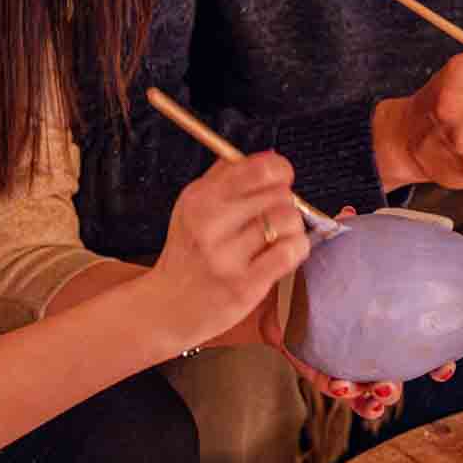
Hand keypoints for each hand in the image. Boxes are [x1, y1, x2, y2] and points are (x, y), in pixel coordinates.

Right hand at [148, 152, 309, 352]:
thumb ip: (227, 176)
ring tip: (277, 236)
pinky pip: (290, 252)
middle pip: (279, 194)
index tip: (281, 180)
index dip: (280, 171)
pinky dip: (296, 249)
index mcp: (200, 198)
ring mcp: (227, 256)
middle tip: (274, 215)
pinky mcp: (244, 285)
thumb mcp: (193, 206)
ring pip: (288, 221)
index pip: (259, 169)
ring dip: (292, 227)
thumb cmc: (188, 254)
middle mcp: (210, 224)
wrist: (166, 308)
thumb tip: (269, 154)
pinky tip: (282, 253)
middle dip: (285, 202)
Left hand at [259, 205, 457, 419]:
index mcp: (382, 319)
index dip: (435, 359)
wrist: (274, 279)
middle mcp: (366, 342)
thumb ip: (344, 233)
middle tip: (405, 381)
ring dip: (377, 395)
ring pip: (367, 386)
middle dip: (403, 383)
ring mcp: (343, 357)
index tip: (445, 366)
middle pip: (394, 371)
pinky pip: (331, 384)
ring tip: (379, 391)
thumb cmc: (315, 264)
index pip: (414, 342)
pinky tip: (346, 390)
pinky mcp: (315, 364)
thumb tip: (349, 213)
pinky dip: (343, 391)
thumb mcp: (332, 247)